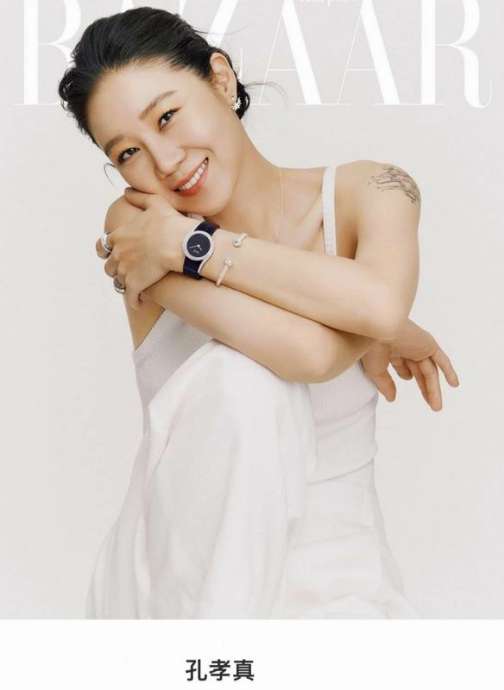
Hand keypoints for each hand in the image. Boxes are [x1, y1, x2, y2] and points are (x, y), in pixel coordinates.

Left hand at [96, 188, 198, 308]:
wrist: (180, 244)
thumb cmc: (170, 223)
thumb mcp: (154, 203)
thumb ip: (138, 197)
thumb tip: (126, 191)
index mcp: (119, 236)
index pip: (102, 245)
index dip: (105, 250)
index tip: (111, 253)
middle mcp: (118, 254)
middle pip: (109, 266)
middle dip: (115, 268)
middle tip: (124, 270)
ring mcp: (126, 271)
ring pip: (118, 282)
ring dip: (124, 283)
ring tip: (133, 286)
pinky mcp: (136, 285)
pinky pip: (130, 297)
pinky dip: (134, 301)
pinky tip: (139, 303)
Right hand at [360, 319, 459, 410]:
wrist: (381, 329)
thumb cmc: (371, 347)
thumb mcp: (376, 370)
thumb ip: (385, 384)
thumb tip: (392, 399)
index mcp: (392, 348)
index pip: (402, 366)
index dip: (404, 376)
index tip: (399, 393)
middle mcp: (406, 346)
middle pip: (420, 371)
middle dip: (425, 388)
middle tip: (432, 405)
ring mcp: (418, 346)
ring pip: (429, 371)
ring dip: (434, 389)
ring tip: (436, 407)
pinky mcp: (428, 345)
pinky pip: (441, 359)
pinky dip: (448, 370)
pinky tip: (454, 384)